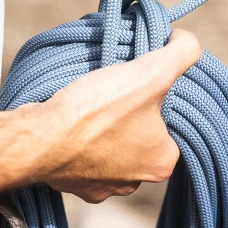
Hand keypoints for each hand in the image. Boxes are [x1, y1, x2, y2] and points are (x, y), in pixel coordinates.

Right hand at [32, 29, 201, 202]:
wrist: (40, 137)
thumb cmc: (96, 111)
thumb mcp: (151, 72)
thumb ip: (181, 53)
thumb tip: (188, 40)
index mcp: (160, 163)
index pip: (169, 125)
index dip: (155, 99)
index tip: (138, 85)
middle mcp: (133, 182)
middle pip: (139, 135)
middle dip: (128, 113)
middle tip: (113, 91)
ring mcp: (99, 186)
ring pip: (110, 146)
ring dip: (103, 127)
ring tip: (91, 103)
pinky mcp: (71, 183)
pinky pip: (82, 155)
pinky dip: (79, 139)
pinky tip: (73, 121)